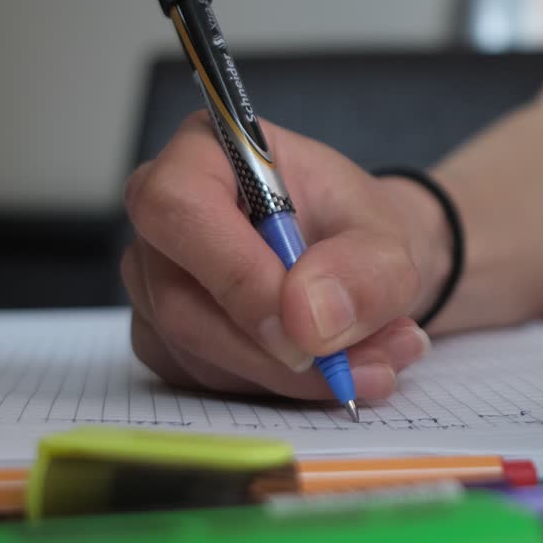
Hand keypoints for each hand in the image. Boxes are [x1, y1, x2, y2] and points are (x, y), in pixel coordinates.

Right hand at [121, 111, 442, 400]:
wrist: (359, 264)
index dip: (237, 276)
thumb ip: (364, 270)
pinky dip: (278, 389)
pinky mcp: (164, 340)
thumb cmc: (357, 230)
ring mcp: (153, 283)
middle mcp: (160, 219)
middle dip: (279, 352)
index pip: (179, 208)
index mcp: (204, 153)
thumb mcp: (388, 239)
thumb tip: (307, 317)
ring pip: (198, 354)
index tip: (307, 328)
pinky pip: (205, 384)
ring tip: (375, 362)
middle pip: (183, 303)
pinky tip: (334, 371)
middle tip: (368, 366)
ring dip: (294, 377)